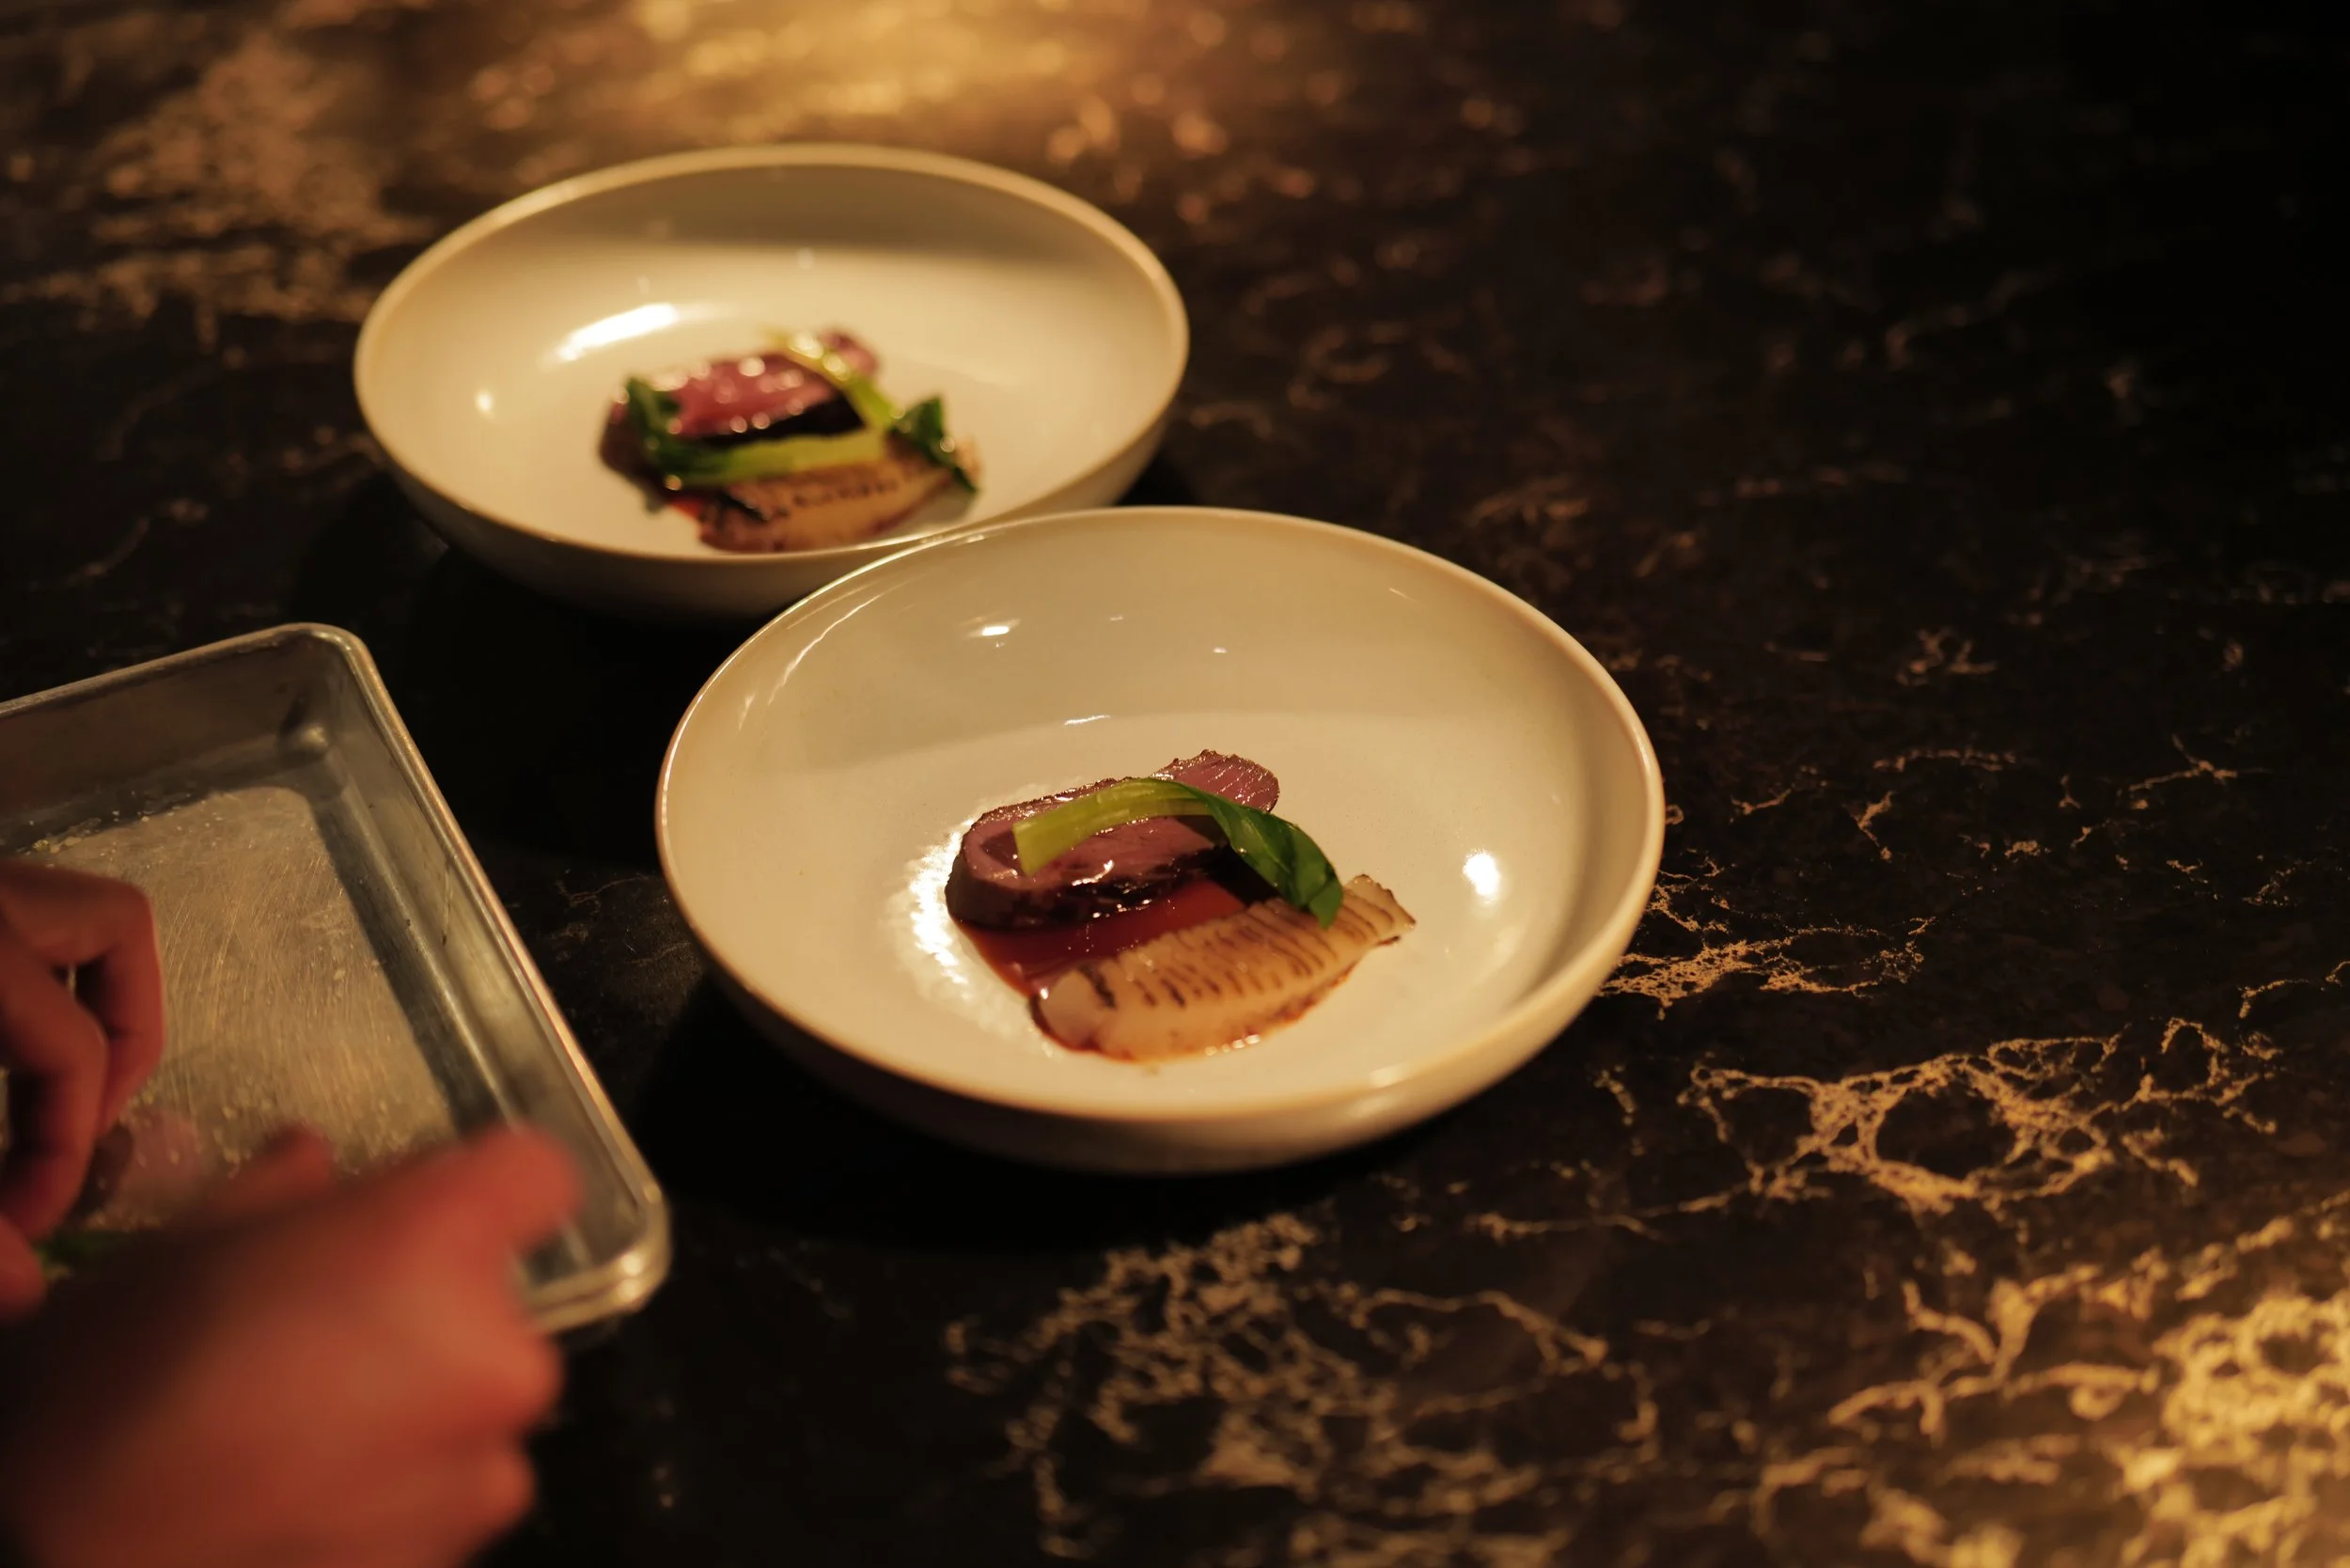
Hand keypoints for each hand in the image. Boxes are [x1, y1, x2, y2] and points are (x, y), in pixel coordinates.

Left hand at [0, 862, 164, 1312]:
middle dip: (119, 1034)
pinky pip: (14, 937)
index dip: (65, 1145)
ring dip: (80, 1003)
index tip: (35, 1221)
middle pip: (111, 928)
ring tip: (51, 1093)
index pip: (71, 1045)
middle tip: (77, 1124)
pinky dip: (25, 997)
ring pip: (64, 919)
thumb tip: (31, 1302)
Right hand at [0, 1125, 580, 1567]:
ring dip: (418, 1401)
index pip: (539, 1174)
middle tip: (326, 1331)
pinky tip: (306, 1481)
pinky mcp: (460, 1546)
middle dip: (432, 1308)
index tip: (436, 1203)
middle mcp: (497, 1350)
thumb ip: (293, 1187)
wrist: (63, 1557)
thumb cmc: (117, 1387)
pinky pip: (450, 1482)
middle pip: (502, 1302)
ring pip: (478, 1401)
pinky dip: (400, 1477)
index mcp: (440, 1244)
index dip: (486, 1185)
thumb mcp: (193, 1238)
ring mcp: (487, 1463)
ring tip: (304, 1420)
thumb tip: (320, 1164)